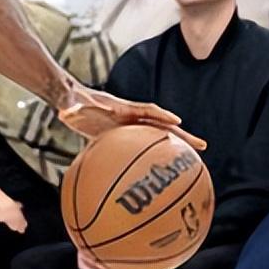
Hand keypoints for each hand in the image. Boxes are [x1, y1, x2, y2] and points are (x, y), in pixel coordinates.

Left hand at [58, 84, 205, 151]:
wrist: (69, 101)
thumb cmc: (70, 103)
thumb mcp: (69, 105)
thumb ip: (70, 108)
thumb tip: (66, 111)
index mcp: (121, 108)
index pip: (146, 110)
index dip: (160, 115)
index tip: (176, 121)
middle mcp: (130, 116)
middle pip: (161, 125)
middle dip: (181, 134)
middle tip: (202, 146)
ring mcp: (129, 125)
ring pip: (158, 135)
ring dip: (176, 145)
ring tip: (195, 157)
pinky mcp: (124, 134)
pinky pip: (145, 144)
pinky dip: (157, 152)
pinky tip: (163, 167)